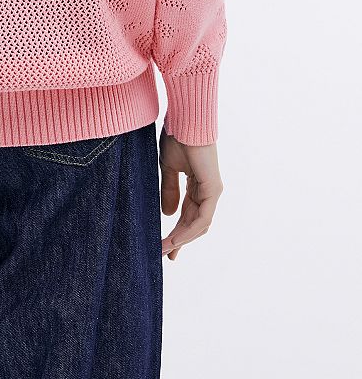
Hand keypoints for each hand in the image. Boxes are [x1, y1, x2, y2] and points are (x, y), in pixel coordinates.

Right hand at [159, 128, 223, 259]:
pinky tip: (175, 239)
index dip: (178, 231)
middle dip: (180, 241)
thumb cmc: (177, 137)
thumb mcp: (168, 168)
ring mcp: (212, 192)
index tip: (165, 246)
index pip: (189, 215)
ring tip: (166, 250)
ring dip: (182, 239)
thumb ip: (169, 191)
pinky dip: (188, 230)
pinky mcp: (212, 190)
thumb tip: (169, 215)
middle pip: (194, 224)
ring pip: (199, 225)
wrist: (186, 121)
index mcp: (198, 185)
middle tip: (166, 256)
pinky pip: (201, 217)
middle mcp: (208, 191)